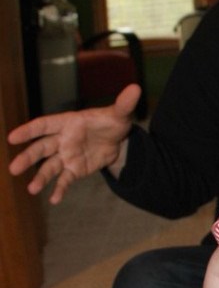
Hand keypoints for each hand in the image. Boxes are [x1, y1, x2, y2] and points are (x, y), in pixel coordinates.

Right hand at [9, 88, 137, 199]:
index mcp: (68, 122)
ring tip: (31, 189)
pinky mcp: (74, 170)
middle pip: (41, 148)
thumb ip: (124, 104)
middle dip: (27, 157)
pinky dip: (59, 189)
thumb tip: (136, 88)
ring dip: (40, 177)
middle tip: (13, 168)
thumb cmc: (112, 122)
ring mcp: (67, 156)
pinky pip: (64, 180)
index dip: (28, 130)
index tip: (12, 137)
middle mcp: (63, 140)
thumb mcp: (119, 114)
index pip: (44, 125)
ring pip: (49, 167)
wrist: (119, 142)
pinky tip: (54, 199)